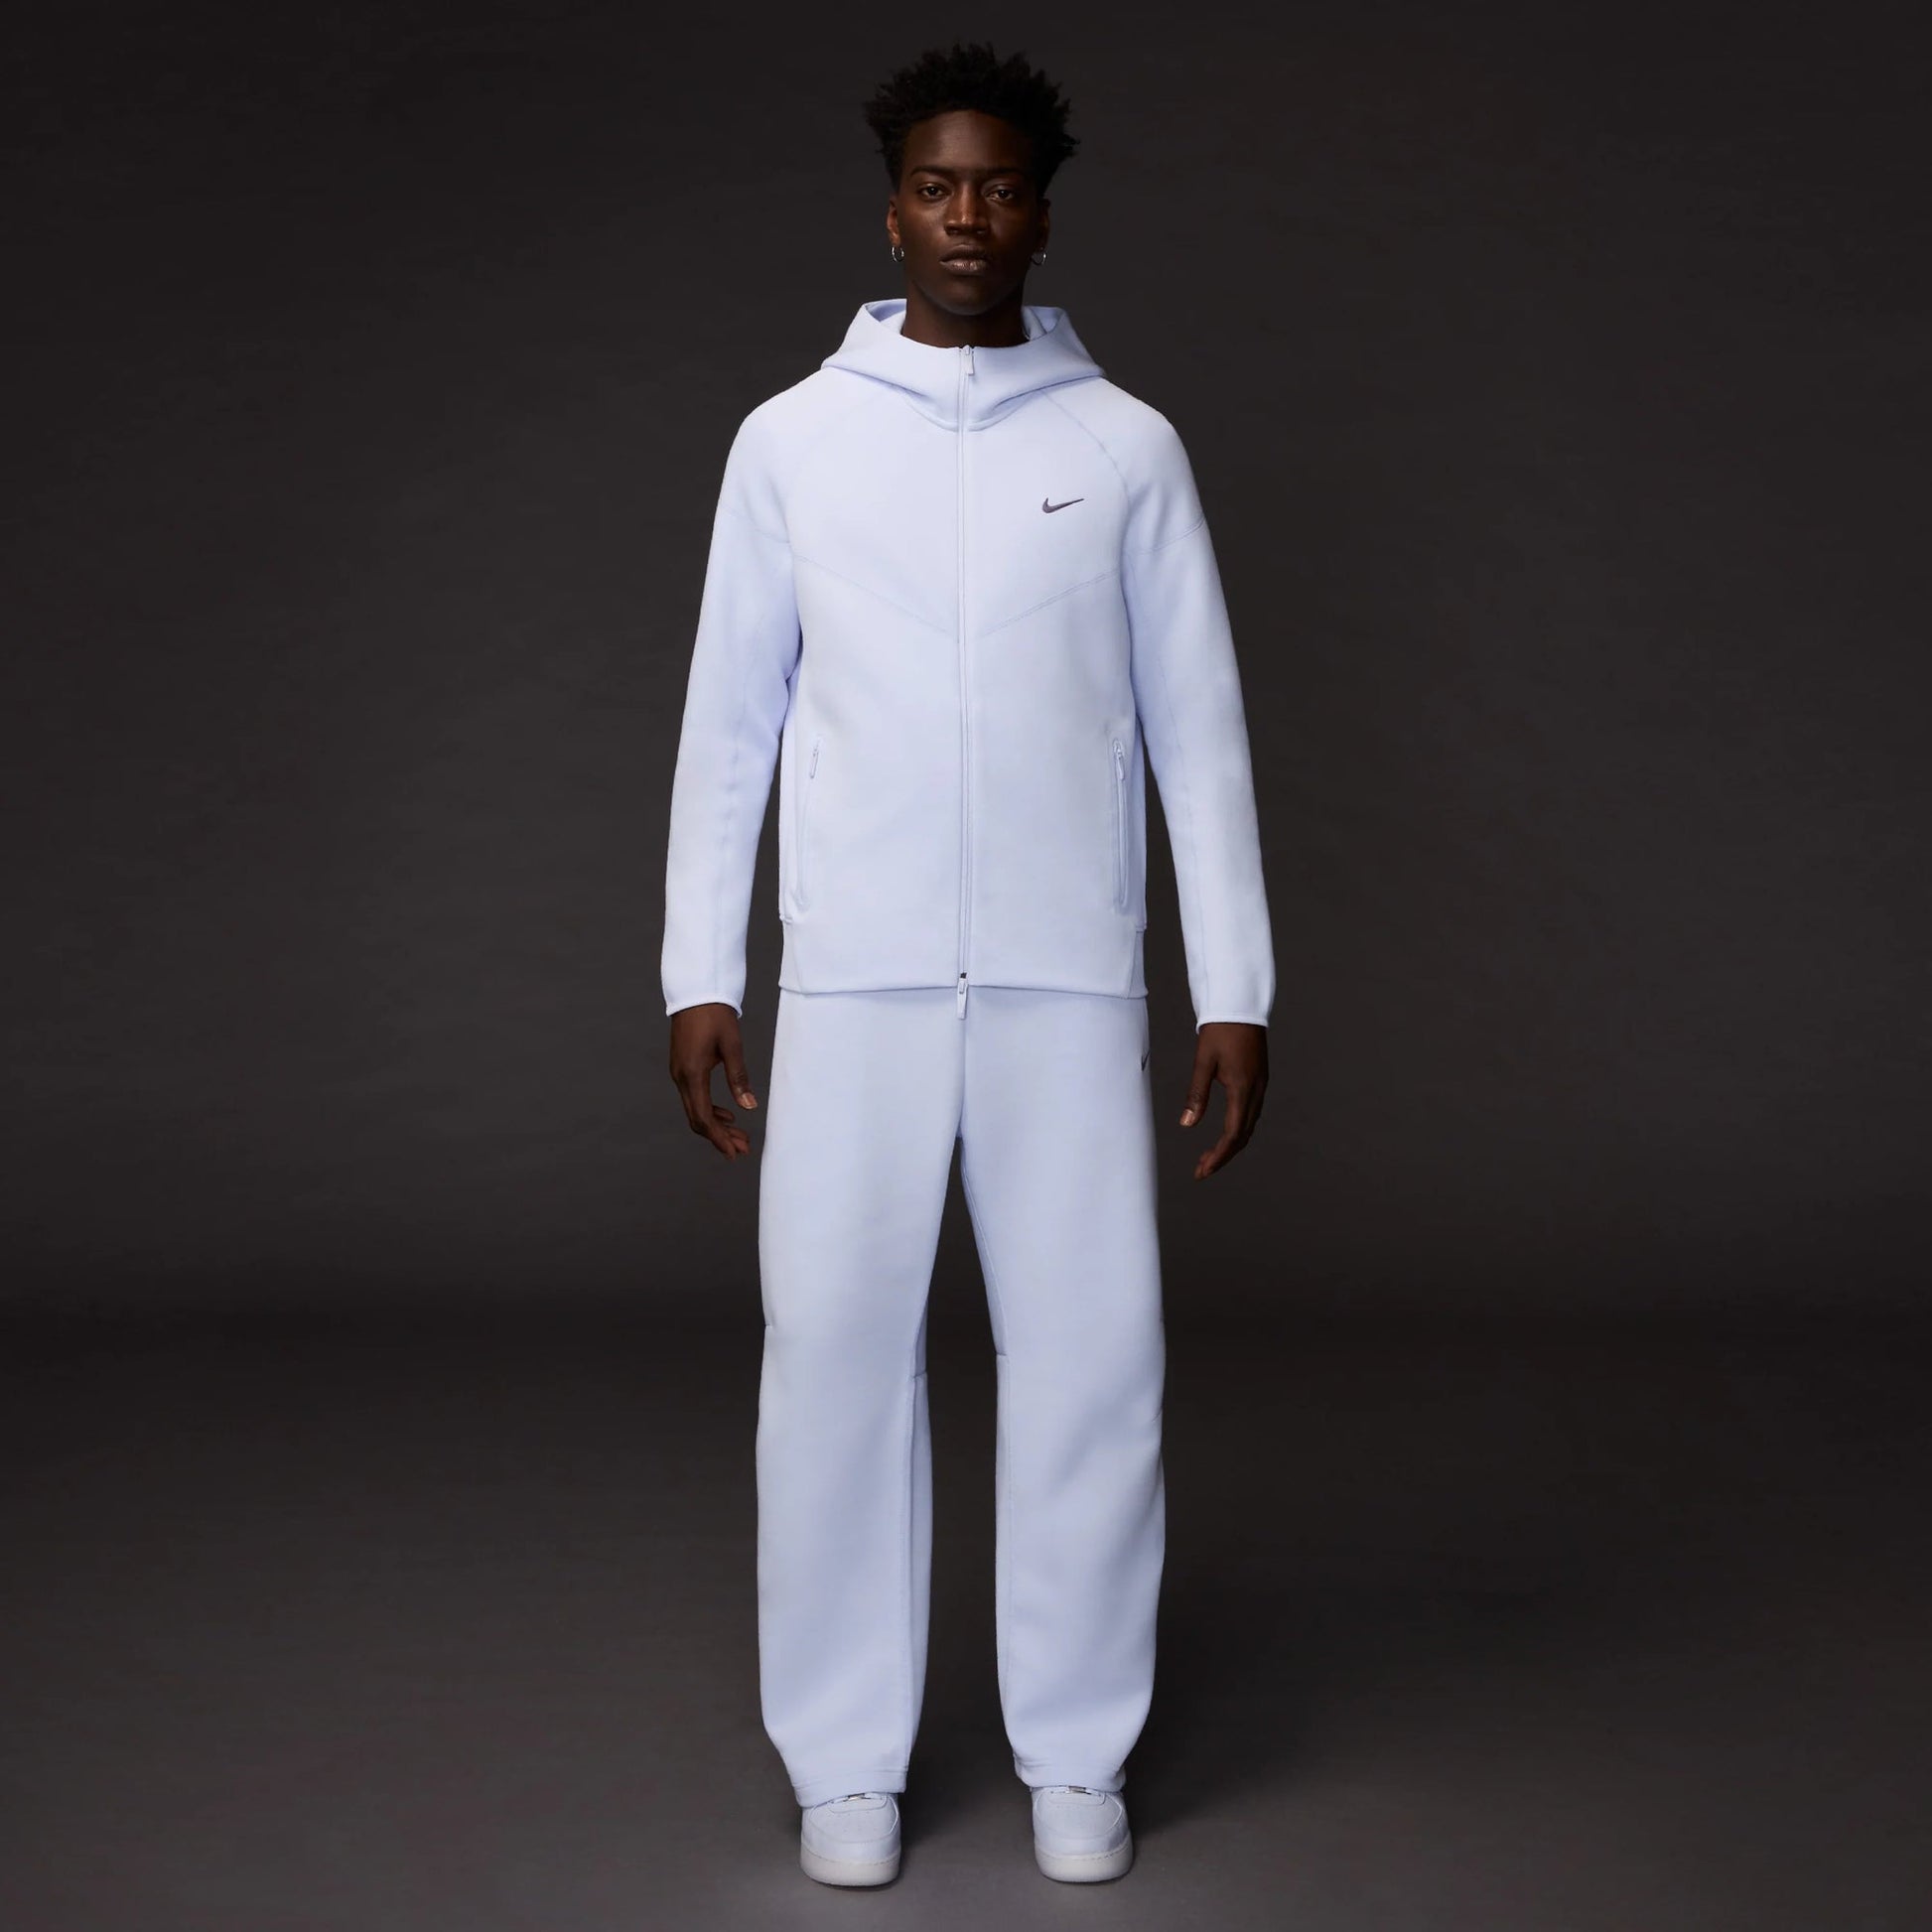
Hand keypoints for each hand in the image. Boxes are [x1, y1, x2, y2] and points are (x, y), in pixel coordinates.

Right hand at [668, 1003, 758, 1160]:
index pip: (703, 1117)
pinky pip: (693, 1097)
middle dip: (720, 1137)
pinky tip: (727, 1113)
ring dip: (716, 1125)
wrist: (695, 992)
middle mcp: (681, 1077)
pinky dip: (710, 1110)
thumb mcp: (732, 1046)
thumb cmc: (715, 1015)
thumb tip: (749, 1106)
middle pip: (698, 1118)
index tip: (734, 1153)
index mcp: (692, 1074)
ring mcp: (679, 1073)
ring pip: (695, 1109)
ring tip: (739, 1136)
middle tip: (743, 1148)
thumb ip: (739, 1078)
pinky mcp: (682, 1067)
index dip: (719, 1138)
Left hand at [1177, 1021, 1267, 1179]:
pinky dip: (1239, 1128)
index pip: (1233, 1135)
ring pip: (1249, 1125)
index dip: (1218, 1156)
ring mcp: (1261, 1085)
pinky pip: (1252, 1112)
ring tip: (1210, 1155)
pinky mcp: (1259, 1078)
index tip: (1201, 1171)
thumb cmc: (1219, 1030)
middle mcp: (1257, 1090)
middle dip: (1223, 1155)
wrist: (1240, 1005)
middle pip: (1243, 1135)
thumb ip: (1196, 1095)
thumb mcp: (1203, 1062)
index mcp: (1243, 1089)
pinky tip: (1225, 1132)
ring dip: (1231, 1144)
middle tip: (1202, 1169)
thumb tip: (1186, 1125)